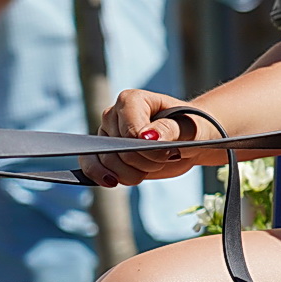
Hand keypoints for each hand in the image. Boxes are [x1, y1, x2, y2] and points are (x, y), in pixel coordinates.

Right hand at [80, 89, 217, 187]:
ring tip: (148, 169)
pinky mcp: (104, 153)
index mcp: (132, 100)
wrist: (188, 140)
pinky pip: (90, 166)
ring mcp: (106, 134)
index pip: (129, 130)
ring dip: (129, 173)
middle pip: (117, 148)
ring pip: (104, 161)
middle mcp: (113, 115)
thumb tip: (146, 136)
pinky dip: (102, 177)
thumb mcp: (188, 127)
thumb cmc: (190, 127)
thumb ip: (169, 129)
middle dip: (142, 162)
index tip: (169, 151)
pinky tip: (116, 181)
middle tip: (163, 159)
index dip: (147, 148)